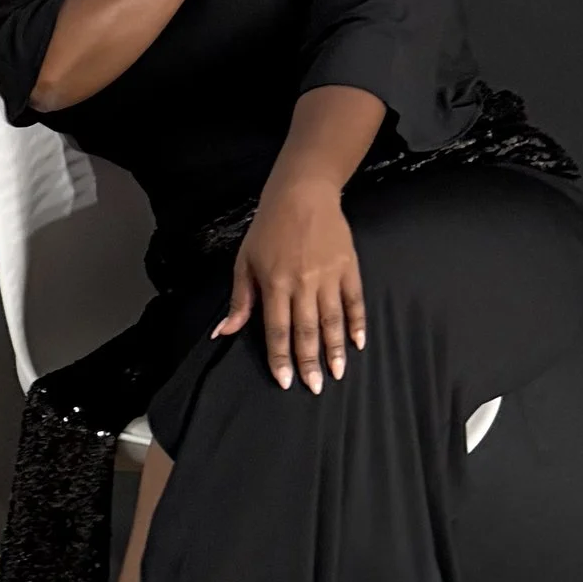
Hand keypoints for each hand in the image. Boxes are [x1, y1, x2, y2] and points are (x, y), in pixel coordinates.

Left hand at [217, 177, 365, 391]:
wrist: (302, 195)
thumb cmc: (267, 229)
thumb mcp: (244, 262)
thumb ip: (239, 301)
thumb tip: (224, 333)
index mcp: (274, 284)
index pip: (277, 330)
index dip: (281, 358)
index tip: (285, 381)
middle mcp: (302, 284)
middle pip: (306, 331)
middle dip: (310, 362)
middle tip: (315, 387)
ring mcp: (328, 277)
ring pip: (332, 320)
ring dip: (335, 349)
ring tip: (338, 373)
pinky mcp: (348, 268)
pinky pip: (354, 301)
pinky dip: (357, 323)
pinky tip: (358, 343)